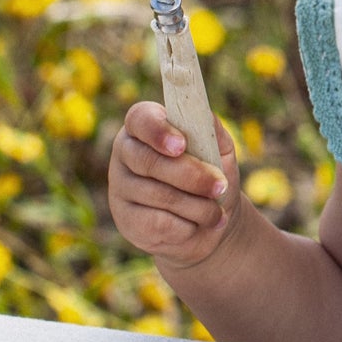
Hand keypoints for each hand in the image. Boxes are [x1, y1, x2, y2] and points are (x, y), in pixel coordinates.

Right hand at [108, 101, 240, 270]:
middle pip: (150, 162)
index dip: (159, 131)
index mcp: (146, 127)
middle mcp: (125, 153)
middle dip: (192, 176)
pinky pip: (157, 223)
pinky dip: (186, 226)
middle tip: (221, 187)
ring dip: (198, 206)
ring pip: (158, 195)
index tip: (181, 145)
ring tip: (217, 213)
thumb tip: (202, 115)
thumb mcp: (220, 151)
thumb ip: (212, 131)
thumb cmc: (213, 176)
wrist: (210, 222)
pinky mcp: (124, 219)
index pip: (140, 119)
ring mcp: (120, 187)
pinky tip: (196, 226)